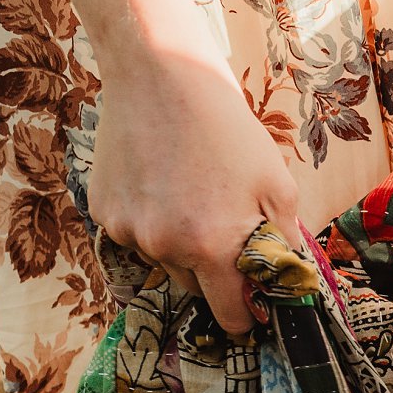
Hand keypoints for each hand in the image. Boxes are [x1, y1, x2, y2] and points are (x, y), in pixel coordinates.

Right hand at [22, 0, 302, 336]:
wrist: (161, 76)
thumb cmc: (228, 130)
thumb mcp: (277, 186)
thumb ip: (285, 242)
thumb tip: (291, 280)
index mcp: (212, 247)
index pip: (229, 312)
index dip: (245, 317)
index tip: (253, 314)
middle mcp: (163, 246)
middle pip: (194, 287)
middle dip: (213, 273)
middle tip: (225, 233)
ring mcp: (126, 230)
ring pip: (162, 261)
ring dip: (179, 247)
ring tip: (193, 197)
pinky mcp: (101, 209)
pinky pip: (132, 235)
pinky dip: (148, 222)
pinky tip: (161, 185)